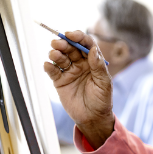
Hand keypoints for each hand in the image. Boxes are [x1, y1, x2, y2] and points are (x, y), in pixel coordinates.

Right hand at [45, 31, 113, 148]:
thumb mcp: (104, 83)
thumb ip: (98, 66)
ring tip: (54, 54)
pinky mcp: (60, 81)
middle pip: (71, 48)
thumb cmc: (102, 100)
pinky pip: (53, 71)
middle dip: (64, 43)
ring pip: (61, 58)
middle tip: (58, 42)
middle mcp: (81, 64)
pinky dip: (49, 66)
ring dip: (56, 53)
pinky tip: (48, 65)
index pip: (86, 44)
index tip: (71, 35)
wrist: (93, 118)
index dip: (78, 37)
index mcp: (93, 61)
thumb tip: (93, 49)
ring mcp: (70, 72)